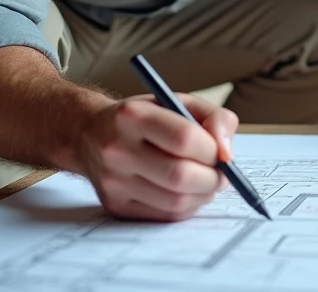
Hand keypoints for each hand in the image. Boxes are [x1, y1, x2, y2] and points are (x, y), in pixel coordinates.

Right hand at [76, 93, 239, 220]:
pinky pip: (165, 216)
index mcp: (132, 116)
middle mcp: (117, 149)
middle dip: (212, 178)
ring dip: (203, 195)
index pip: (185, 138)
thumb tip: (227, 152)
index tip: (221, 152)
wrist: (90, 134)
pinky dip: (187, 207)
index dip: (213, 149)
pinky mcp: (115, 205)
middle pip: (180, 176)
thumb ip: (213, 117)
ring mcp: (113, 181)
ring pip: (175, 202)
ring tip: (206, 181)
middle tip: (221, 174)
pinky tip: (188, 192)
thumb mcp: (178, 101)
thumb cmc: (144, 116)